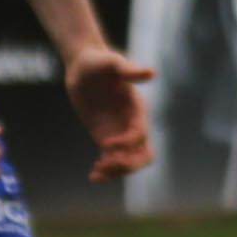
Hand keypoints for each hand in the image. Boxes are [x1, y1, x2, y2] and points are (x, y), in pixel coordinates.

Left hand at [64, 44, 155, 180]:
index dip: (126, 143)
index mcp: (137, 109)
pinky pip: (112, 159)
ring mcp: (120, 132)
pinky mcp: (105, 136)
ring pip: (129, 161)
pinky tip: (93, 174)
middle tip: (106, 164)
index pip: (140, 134)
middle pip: (143, 154)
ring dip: (116, 171)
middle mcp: (132, 123)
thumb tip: (151, 73)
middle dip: (128, 164)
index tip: (105, 144)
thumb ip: (129, 70)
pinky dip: (106, 171)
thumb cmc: (99, 62)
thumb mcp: (112, 62)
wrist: (85, 66)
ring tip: (96, 173)